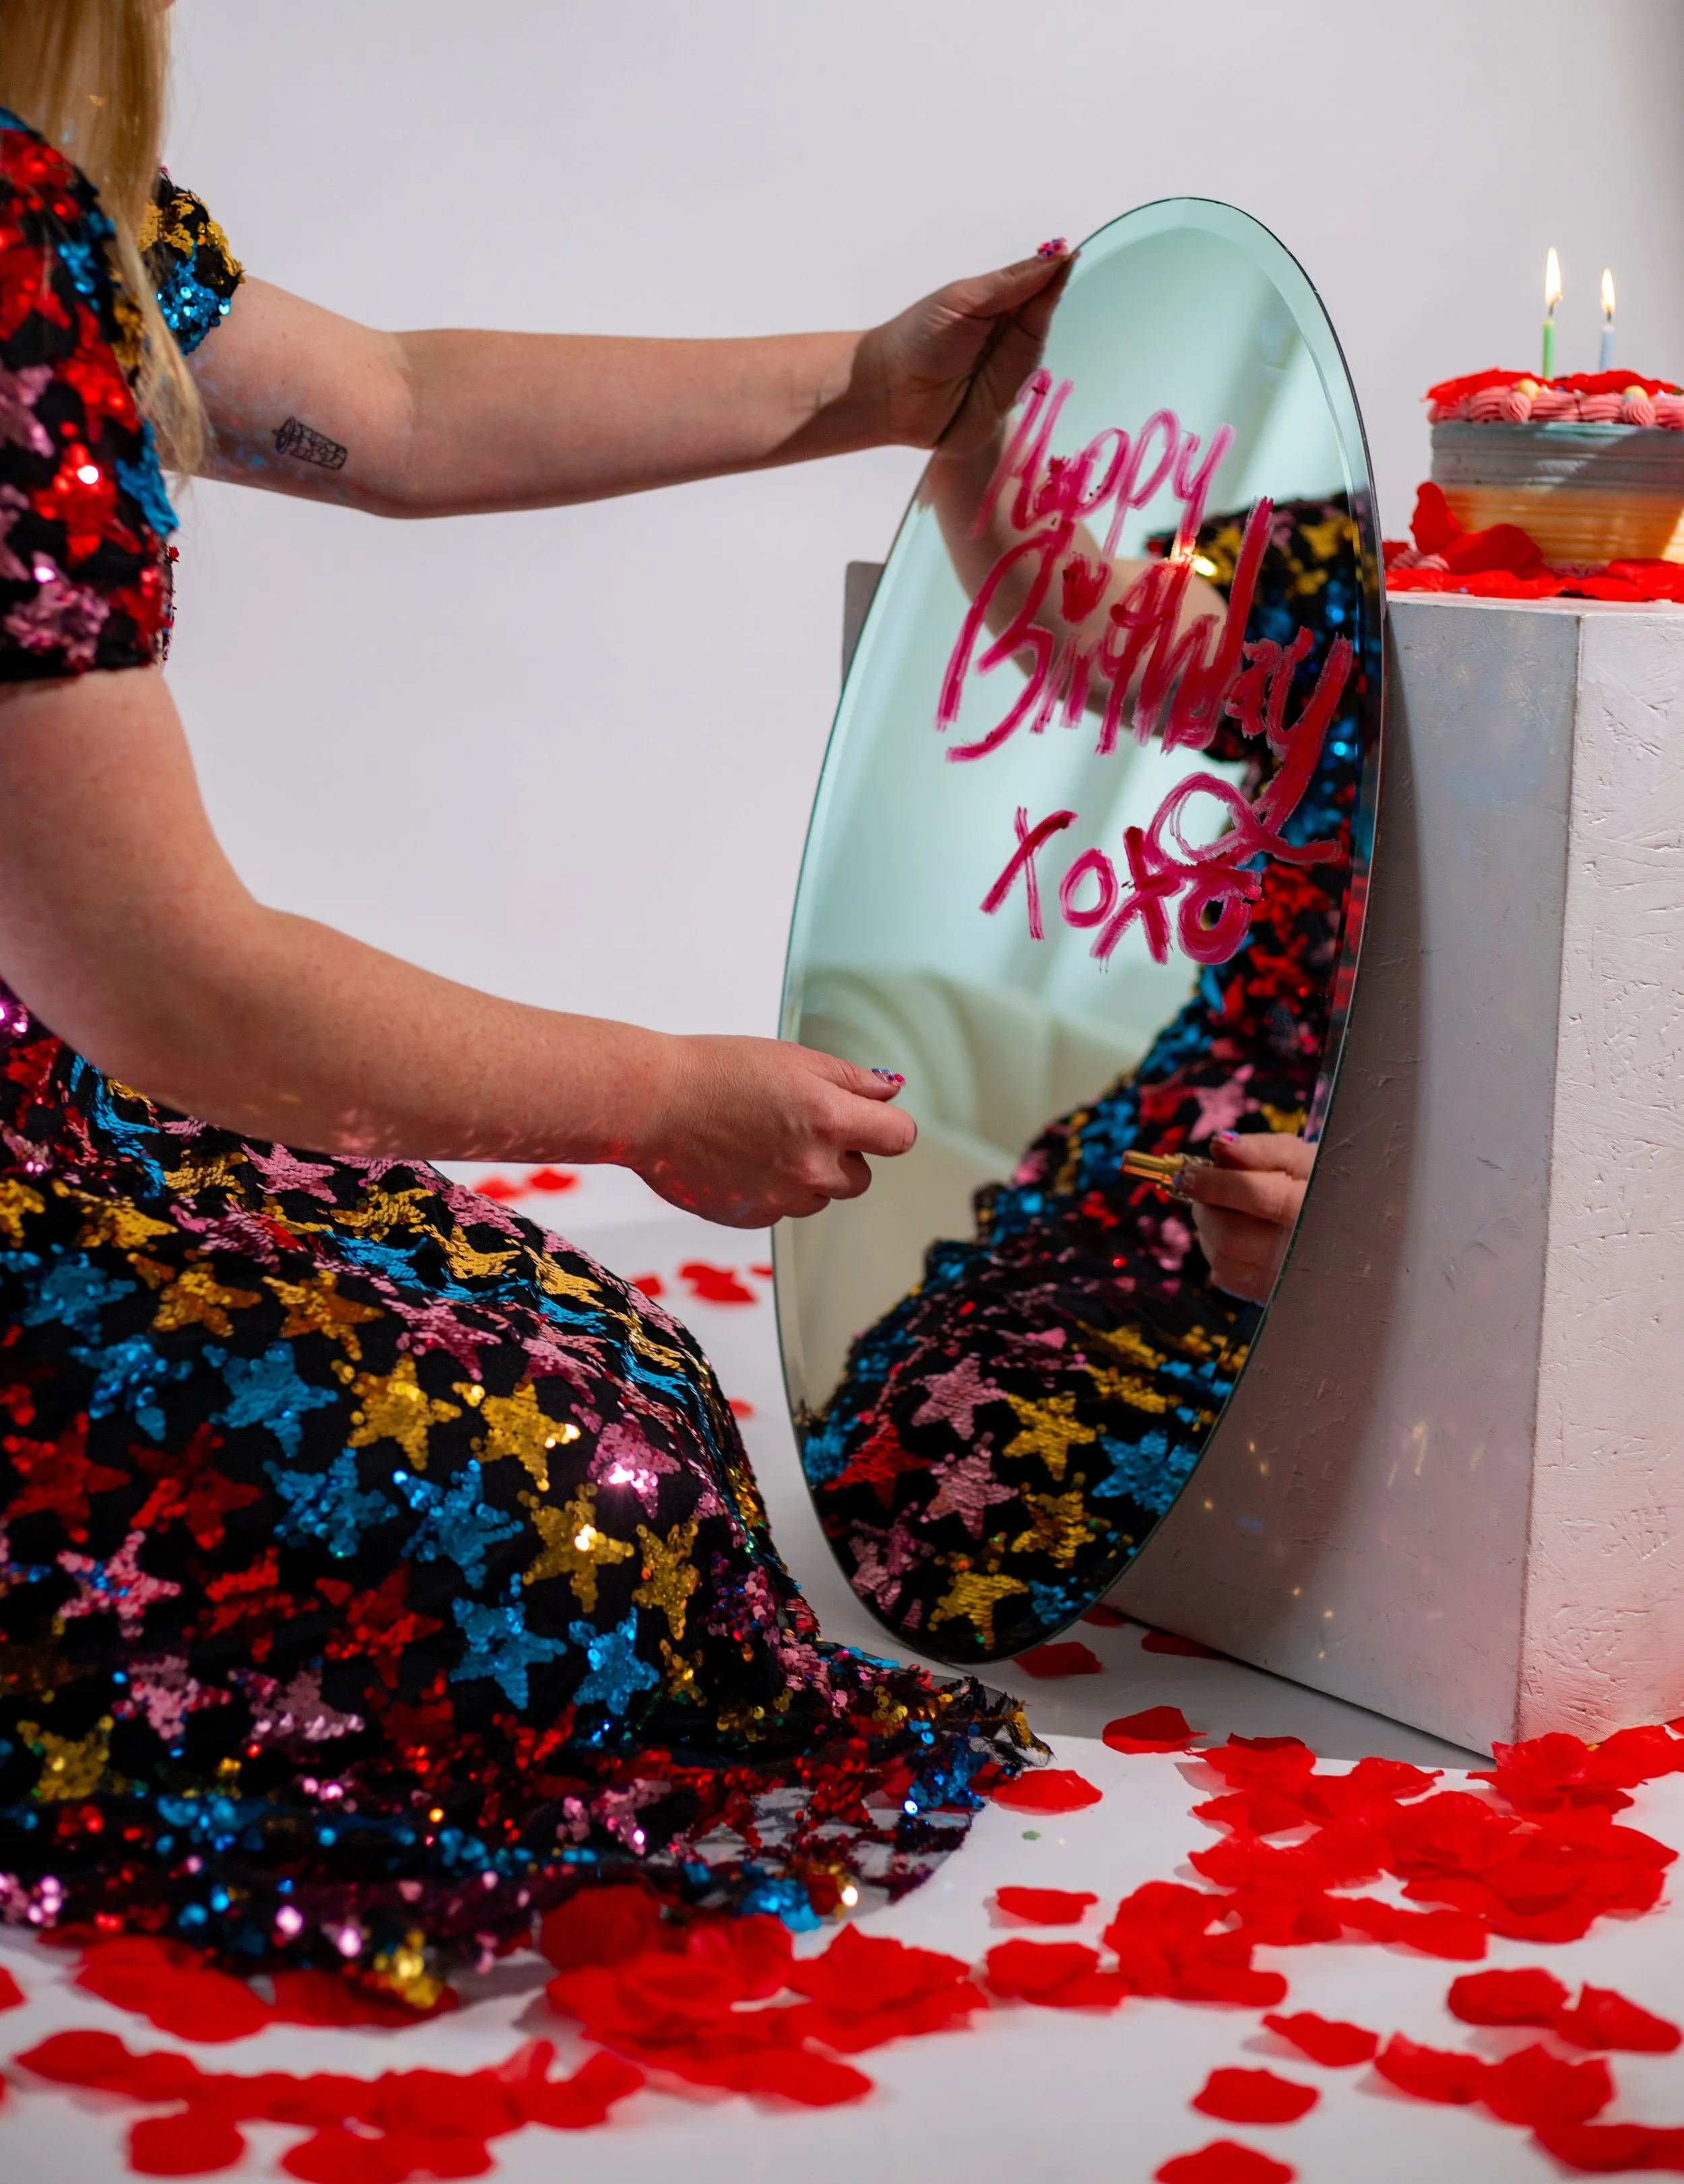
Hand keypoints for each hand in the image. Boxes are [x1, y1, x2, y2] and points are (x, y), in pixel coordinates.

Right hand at [629, 1037, 915, 1227]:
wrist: (651, 1104)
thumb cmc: (714, 1072)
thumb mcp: (793, 1058)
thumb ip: (851, 1079)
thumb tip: (890, 1091)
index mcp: (830, 1120)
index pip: (899, 1138)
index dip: (887, 1125)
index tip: (872, 1119)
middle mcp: (812, 1168)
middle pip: (862, 1176)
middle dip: (842, 1153)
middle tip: (798, 1122)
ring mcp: (782, 1199)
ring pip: (820, 1195)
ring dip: (806, 1173)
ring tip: (762, 1138)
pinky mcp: (753, 1218)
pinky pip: (782, 1208)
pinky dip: (771, 1189)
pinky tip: (740, 1158)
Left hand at [859, 250, 1073, 458]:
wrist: (890, 394)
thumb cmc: (916, 340)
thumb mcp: (965, 300)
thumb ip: (1011, 282)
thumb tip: (1055, 256)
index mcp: (998, 300)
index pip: (1039, 279)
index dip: (1058, 268)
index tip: (1074, 253)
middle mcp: (1009, 331)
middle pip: (1048, 310)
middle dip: (1060, 294)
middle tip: (1070, 271)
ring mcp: (1013, 367)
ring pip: (1044, 346)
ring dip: (1046, 331)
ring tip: (1048, 312)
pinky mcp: (1010, 399)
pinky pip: (1033, 384)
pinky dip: (1038, 370)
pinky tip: (1031, 354)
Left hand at [1181, 1131, 1315, 1302]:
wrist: (1352, 1231)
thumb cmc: (1323, 1185)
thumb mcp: (1303, 1158)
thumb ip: (1262, 1150)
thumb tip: (1219, 1145)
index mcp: (1316, 1208)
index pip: (1257, 1197)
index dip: (1215, 1183)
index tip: (1187, 1170)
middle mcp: (1305, 1252)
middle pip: (1231, 1236)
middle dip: (1208, 1206)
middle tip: (1207, 1185)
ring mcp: (1288, 1281)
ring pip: (1223, 1259)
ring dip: (1210, 1228)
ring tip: (1225, 1207)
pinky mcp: (1271, 1295)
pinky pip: (1225, 1276)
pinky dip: (1218, 1250)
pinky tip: (1237, 1232)